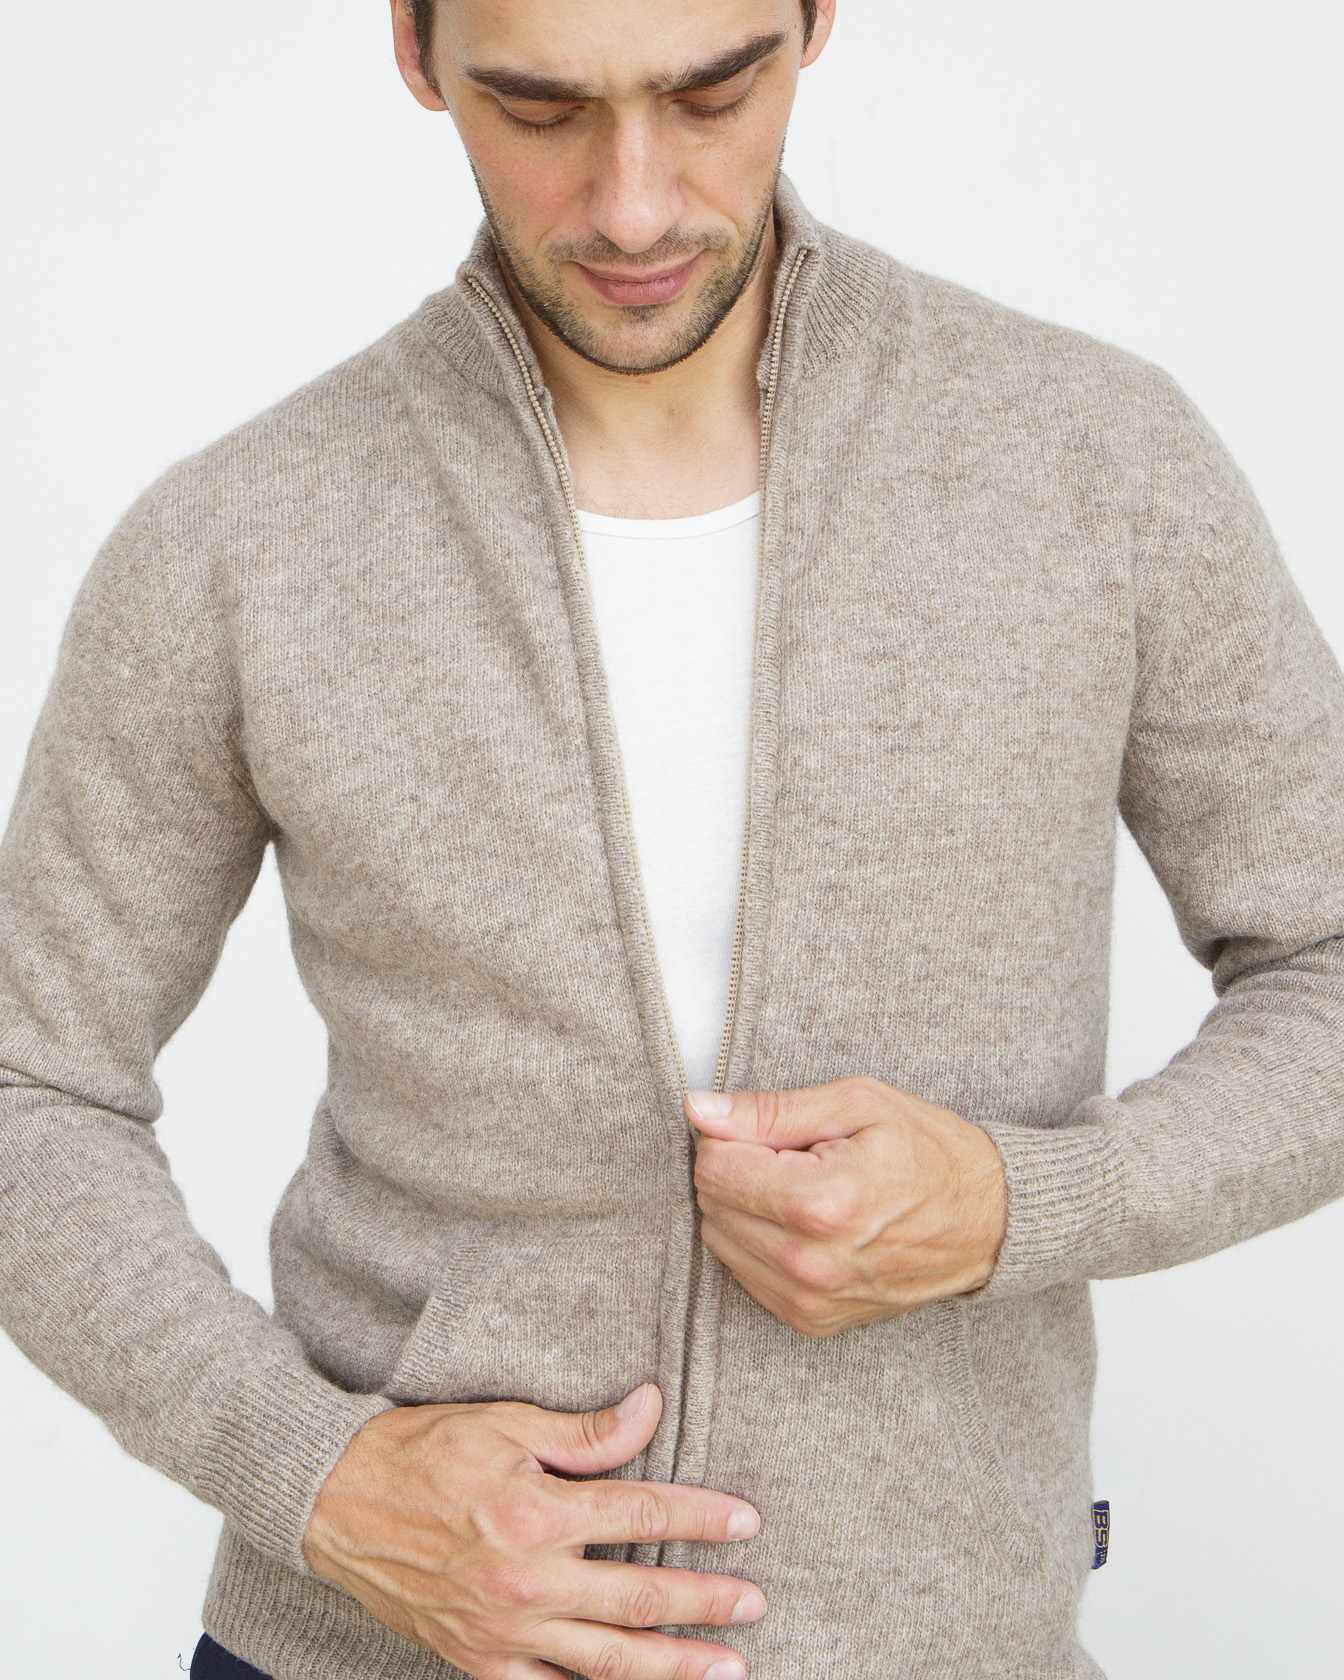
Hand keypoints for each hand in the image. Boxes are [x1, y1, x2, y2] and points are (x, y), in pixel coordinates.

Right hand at [303, 1382, 762, 1679]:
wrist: (336, 1501)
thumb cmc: (422, 1450)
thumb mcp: (506, 1422)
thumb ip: (585, 1432)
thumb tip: (651, 1408)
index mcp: (537, 1511)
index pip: (642, 1516)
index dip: (701, 1519)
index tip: (746, 1521)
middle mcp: (526, 1580)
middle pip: (638, 1599)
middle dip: (705, 1602)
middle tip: (755, 1602)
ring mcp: (503, 1630)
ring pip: (607, 1662)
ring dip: (673, 1668)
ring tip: (728, 1669)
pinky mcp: (478, 1661)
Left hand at [686, 1075, 1006, 1336]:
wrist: (988, 1222)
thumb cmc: (929, 1153)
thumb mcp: (856, 1104)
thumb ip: (770, 1110)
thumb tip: (699, 1110)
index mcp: (821, 1203)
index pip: (714, 1166)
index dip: (732, 1137)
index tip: (772, 1131)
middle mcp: (811, 1263)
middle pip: (712, 1205)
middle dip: (738, 1170)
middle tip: (793, 1157)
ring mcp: (812, 1300)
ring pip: (720, 1242)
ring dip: (745, 1209)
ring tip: (802, 1189)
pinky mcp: (813, 1321)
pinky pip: (745, 1275)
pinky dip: (761, 1243)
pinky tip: (804, 1225)